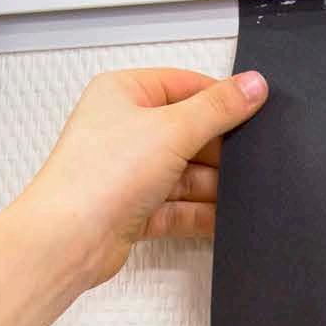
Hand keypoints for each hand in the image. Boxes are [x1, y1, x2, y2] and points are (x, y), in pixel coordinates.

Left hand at [11, 64, 270, 291]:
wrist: (69, 239)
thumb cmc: (99, 175)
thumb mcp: (173, 129)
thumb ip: (219, 108)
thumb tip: (253, 85)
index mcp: (124, 93)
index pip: (185, 85)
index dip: (220, 98)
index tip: (256, 109)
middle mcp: (125, 129)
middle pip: (189, 132)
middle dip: (219, 150)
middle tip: (249, 159)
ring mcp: (130, 171)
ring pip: (187, 173)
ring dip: (213, 186)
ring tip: (241, 194)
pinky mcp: (135, 209)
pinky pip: (179, 206)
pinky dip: (202, 212)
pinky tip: (225, 219)